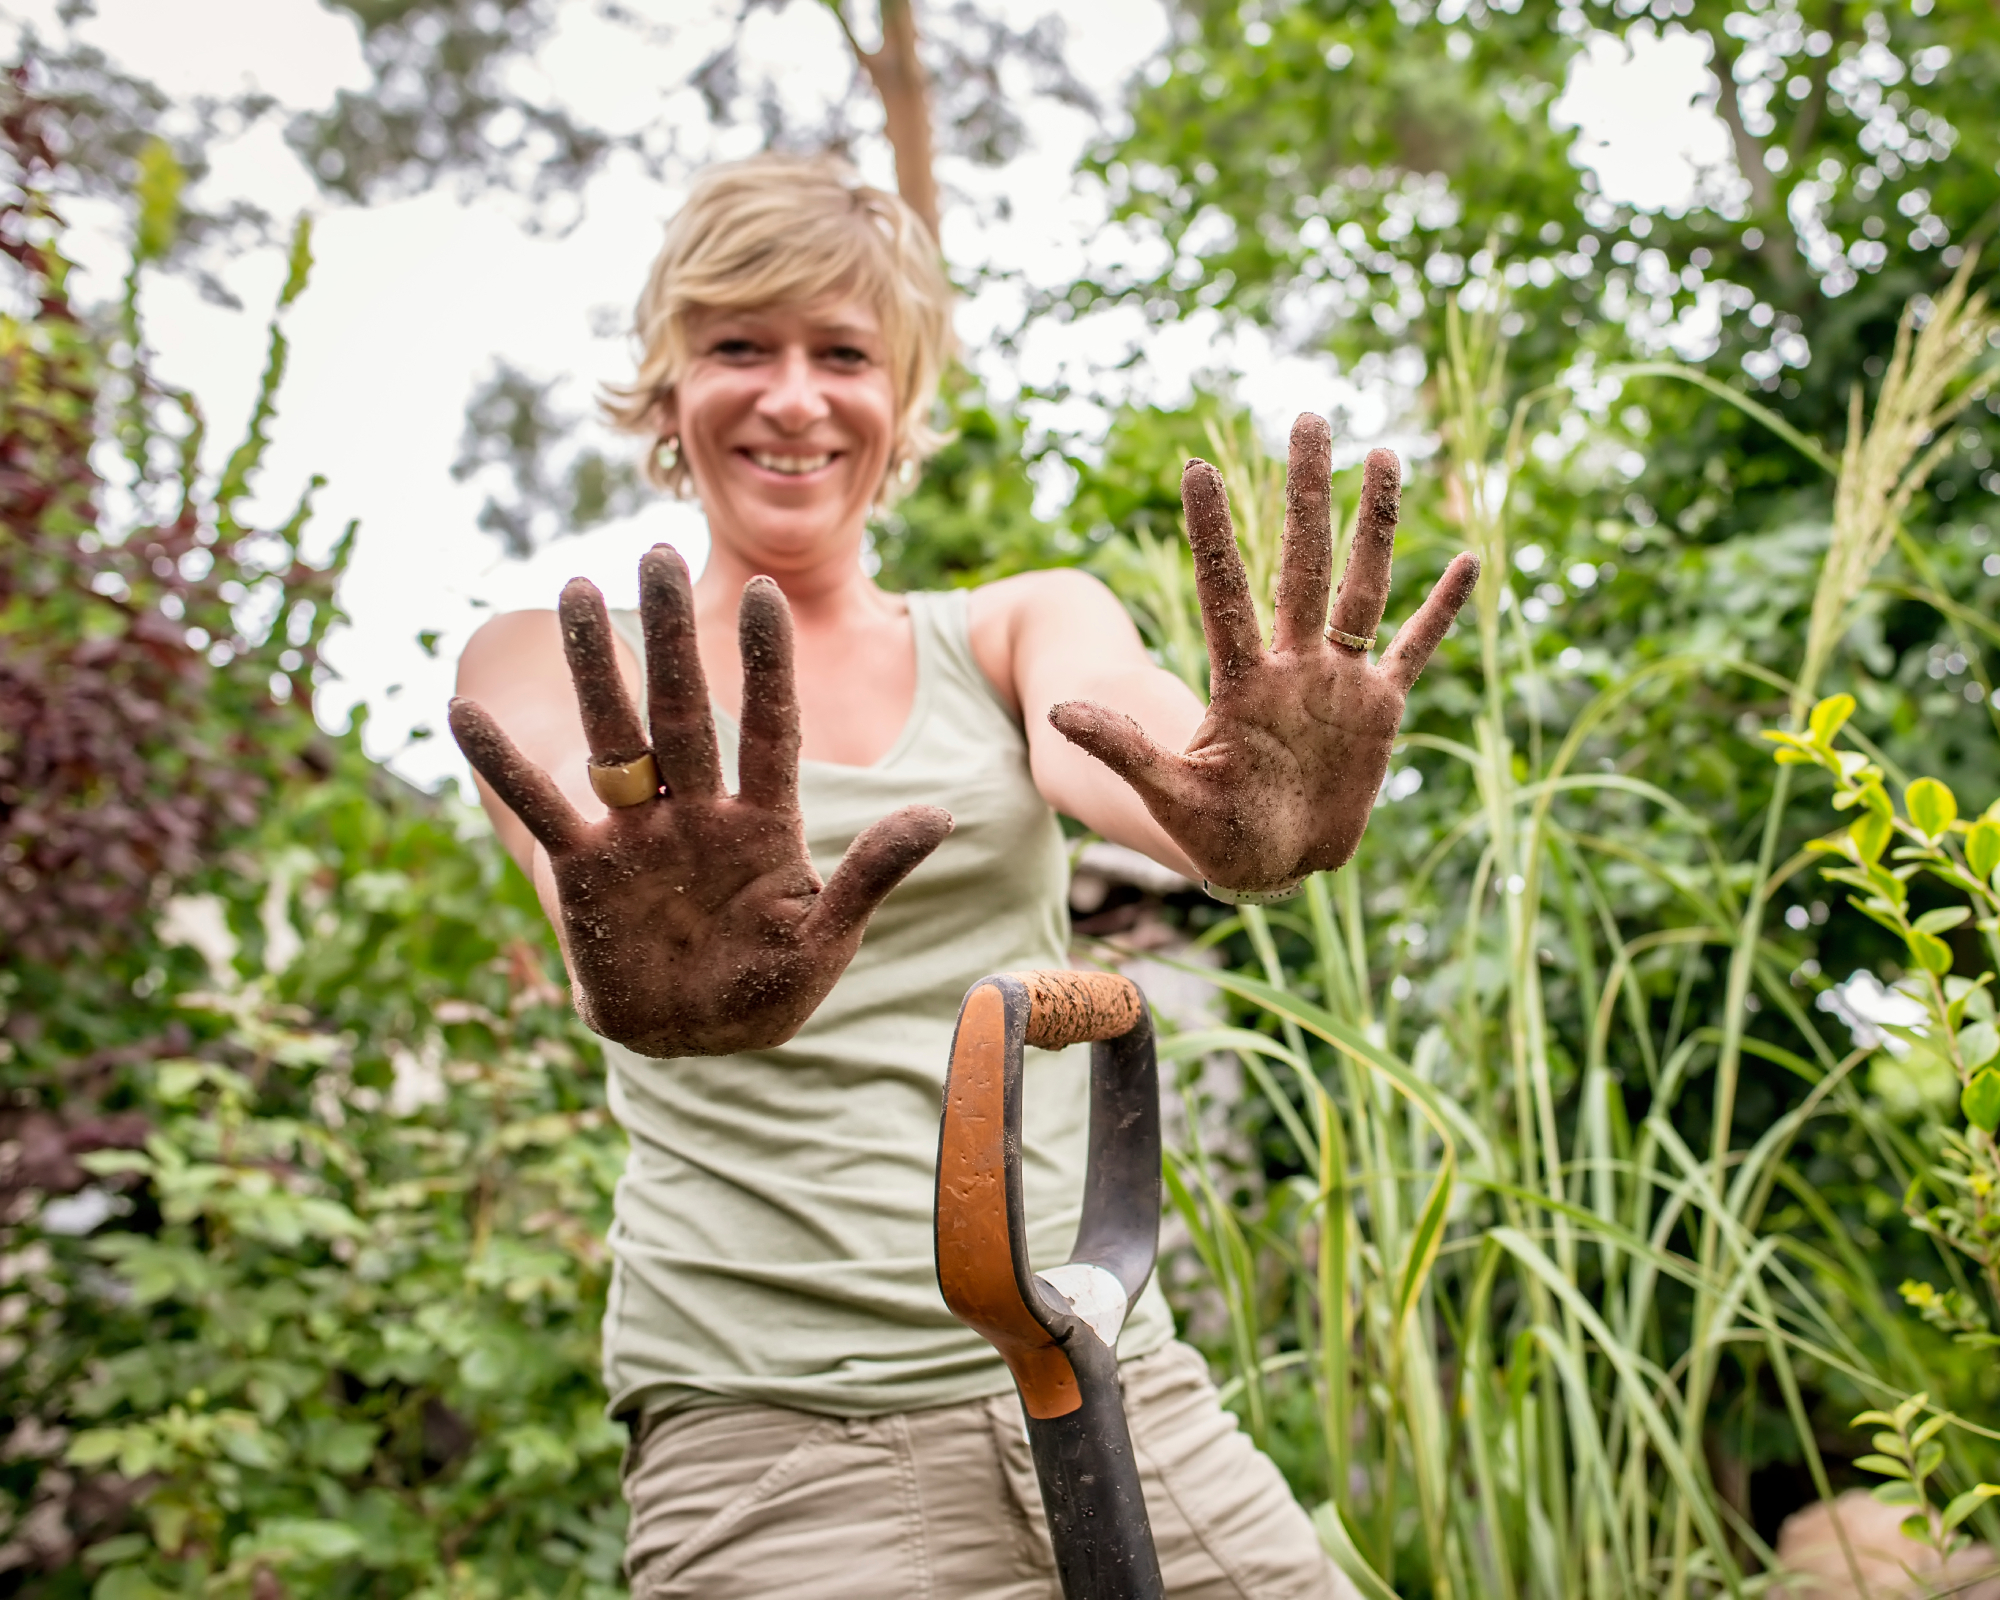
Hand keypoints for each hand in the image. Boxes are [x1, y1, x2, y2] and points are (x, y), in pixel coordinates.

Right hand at [448, 547, 951, 1055]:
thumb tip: (943, 815)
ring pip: (615, 735)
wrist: (694, 1040)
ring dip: (597, 667)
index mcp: (765, 820)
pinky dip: (503, 766)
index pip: (771, 726)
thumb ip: (871, 874)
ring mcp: (638, 834)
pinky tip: (463, 713)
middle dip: (673, 635)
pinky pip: (543, 808)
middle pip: (684, 708)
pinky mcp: (586, 871)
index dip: (767, 662)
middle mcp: (698, 809)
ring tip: (578, 589)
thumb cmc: (768, 988)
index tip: (763, 591)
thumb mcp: (826, 937)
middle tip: (656, 553)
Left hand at [1049, 415, 1476, 895]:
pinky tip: (1468, 560)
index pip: (1224, 590)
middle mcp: (1292, 665)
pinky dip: (1440, 611)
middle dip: (1307, 493)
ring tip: (1383, 454)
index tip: (1195, 467)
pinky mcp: (1377, 709)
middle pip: (1302, 564)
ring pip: (1362, 588)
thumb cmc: (1214, 831)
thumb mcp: (1167, 794)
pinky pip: (1414, 650)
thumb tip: (1059, 715)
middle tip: (1308, 419)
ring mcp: (1337, 681)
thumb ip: (1124, 751)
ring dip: (1376, 525)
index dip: (1213, 532)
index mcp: (1241, 681)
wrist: (1270, 864)